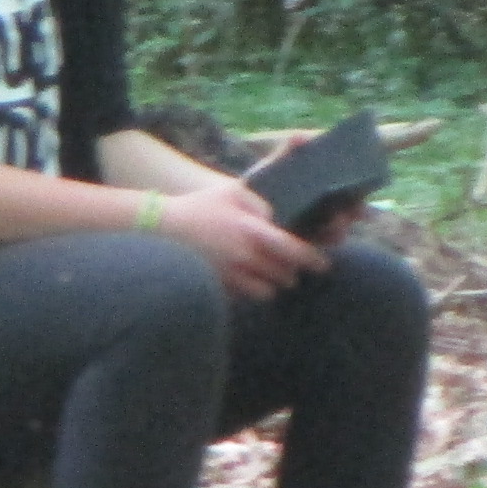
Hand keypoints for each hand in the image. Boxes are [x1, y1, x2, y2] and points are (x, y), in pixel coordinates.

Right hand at [157, 176, 322, 300]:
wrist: (163, 229)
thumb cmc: (200, 206)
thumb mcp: (233, 191)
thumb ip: (261, 204)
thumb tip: (277, 220)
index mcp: (252, 231)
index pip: (292, 250)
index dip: (312, 259)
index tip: (323, 264)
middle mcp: (245, 257)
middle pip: (285, 275)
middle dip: (292, 271)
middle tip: (292, 265)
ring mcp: (232, 276)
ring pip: (268, 291)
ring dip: (274, 283)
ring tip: (269, 272)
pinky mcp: (220, 287)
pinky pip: (247, 296)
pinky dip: (252, 290)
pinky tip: (247, 278)